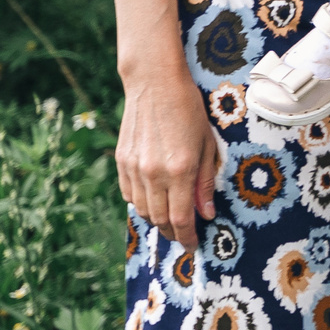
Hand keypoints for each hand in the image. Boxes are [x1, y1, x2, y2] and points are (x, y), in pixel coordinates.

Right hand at [116, 66, 223, 251]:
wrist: (155, 83)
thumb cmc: (190, 111)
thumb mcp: (208, 145)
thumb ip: (205, 182)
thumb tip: (206, 213)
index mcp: (181, 170)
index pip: (181, 219)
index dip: (187, 238)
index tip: (193, 246)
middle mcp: (154, 173)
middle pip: (160, 220)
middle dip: (173, 233)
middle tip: (184, 236)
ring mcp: (134, 168)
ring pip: (143, 210)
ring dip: (157, 220)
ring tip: (170, 220)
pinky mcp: (122, 162)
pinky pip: (130, 195)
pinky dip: (141, 204)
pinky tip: (153, 200)